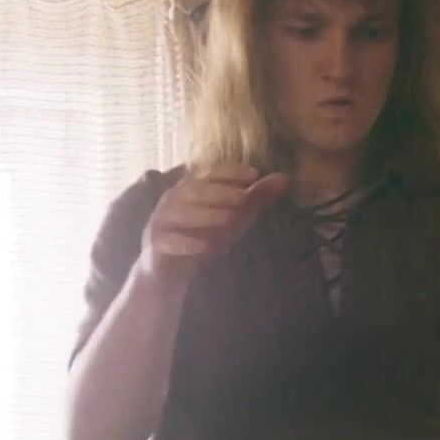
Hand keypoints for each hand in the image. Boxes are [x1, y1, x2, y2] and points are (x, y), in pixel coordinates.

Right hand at [138, 161, 288, 277]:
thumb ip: (255, 198)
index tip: (253, 174)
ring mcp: (160, 221)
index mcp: (191, 186)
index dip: (229, 171)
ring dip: (206, 217)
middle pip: (194, 191)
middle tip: (244, 199)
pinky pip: (169, 242)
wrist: (169, 268)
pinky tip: (206, 248)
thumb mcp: (234, 216)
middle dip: (220, 193)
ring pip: (180, 214)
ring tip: (230, 221)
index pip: (208, 171)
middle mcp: (173, 199)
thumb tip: (284, 178)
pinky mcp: (155, 245)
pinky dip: (187, 244)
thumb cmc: (204, 234)